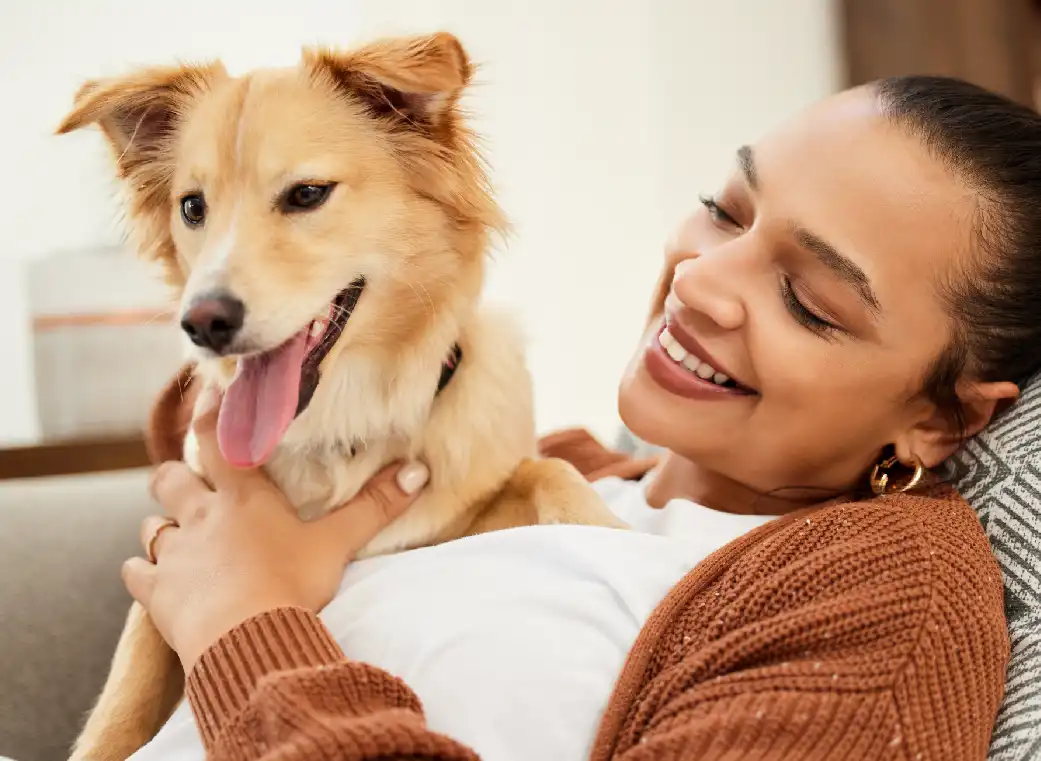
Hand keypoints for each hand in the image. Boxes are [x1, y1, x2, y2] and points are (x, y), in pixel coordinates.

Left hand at [122, 390, 429, 671]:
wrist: (249, 641)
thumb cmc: (293, 585)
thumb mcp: (337, 544)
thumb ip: (376, 506)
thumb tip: (419, 471)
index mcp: (243, 497)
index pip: (220, 439)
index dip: (212, 412)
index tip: (209, 392)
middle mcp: (201, 517)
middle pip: (171, 480)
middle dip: (176, 475)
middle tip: (187, 477)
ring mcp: (174, 556)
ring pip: (152, 526)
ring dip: (163, 526)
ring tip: (175, 532)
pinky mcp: (157, 594)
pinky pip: (137, 573)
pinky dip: (142, 572)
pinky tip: (152, 577)